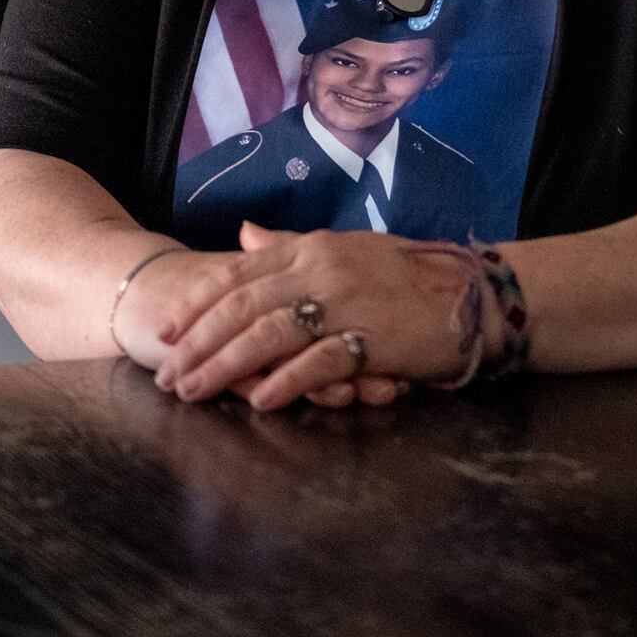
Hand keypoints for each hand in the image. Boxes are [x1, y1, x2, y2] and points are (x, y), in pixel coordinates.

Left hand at [114, 247, 404, 407]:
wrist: (472, 294)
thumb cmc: (406, 275)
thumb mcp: (343, 249)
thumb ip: (290, 245)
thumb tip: (243, 236)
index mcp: (311, 247)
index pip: (238, 274)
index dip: (196, 304)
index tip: (163, 332)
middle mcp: (321, 269)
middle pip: (243, 306)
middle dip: (198, 343)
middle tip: (167, 375)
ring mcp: (346, 302)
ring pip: (269, 333)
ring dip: (225, 366)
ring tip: (195, 392)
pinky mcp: (372, 337)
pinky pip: (320, 360)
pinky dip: (287, 380)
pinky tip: (261, 401)